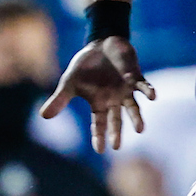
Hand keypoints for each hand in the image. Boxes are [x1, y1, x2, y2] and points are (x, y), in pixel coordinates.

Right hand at [44, 36, 156, 151]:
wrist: (101, 45)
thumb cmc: (85, 66)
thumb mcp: (69, 83)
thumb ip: (59, 99)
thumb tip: (43, 116)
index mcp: (99, 104)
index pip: (99, 124)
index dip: (99, 136)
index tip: (100, 150)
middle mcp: (114, 101)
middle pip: (116, 120)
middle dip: (117, 132)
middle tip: (117, 147)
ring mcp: (125, 90)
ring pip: (133, 107)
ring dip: (136, 117)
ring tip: (140, 129)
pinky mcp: (135, 77)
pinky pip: (142, 85)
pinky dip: (147, 91)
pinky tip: (152, 97)